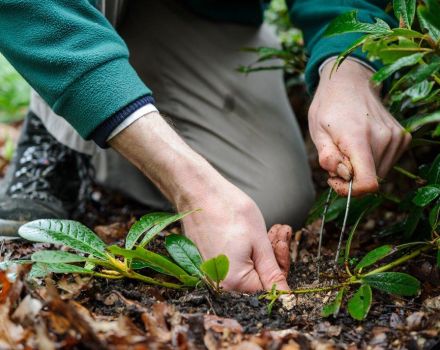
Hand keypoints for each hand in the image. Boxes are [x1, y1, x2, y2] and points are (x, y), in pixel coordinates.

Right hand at [178, 180, 289, 291]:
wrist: (198, 192)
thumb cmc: (229, 211)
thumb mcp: (259, 241)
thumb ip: (273, 272)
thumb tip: (286, 298)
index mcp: (234, 283)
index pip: (270, 287)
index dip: (281, 263)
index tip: (283, 240)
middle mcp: (220, 284)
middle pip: (258, 279)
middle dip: (273, 255)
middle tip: (277, 229)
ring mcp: (211, 274)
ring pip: (247, 269)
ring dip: (261, 251)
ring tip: (267, 227)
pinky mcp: (207, 263)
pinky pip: (233, 263)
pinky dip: (245, 249)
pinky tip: (250, 231)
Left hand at [309, 59, 410, 195]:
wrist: (349, 81)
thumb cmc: (329, 107)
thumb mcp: (317, 131)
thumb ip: (328, 157)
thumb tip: (344, 175)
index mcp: (358, 137)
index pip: (367, 182)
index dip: (350, 190)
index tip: (334, 180)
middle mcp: (383, 137)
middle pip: (371, 179)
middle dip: (351, 177)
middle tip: (336, 160)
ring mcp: (396, 137)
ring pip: (379, 173)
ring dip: (361, 169)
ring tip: (347, 148)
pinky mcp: (403, 137)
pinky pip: (387, 162)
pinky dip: (372, 161)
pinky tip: (361, 144)